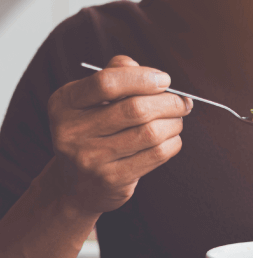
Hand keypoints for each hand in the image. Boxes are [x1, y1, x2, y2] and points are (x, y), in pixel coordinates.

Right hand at [47, 55, 192, 214]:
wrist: (76, 184)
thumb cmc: (93, 131)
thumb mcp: (92, 100)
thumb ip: (116, 75)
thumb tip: (152, 73)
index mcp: (66, 102)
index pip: (107, 83)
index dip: (142, 78)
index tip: (164, 80)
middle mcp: (73, 131)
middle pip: (135, 109)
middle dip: (169, 102)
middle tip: (181, 102)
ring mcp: (91, 158)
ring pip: (151, 133)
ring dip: (174, 123)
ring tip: (177, 120)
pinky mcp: (112, 179)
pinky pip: (157, 155)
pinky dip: (173, 143)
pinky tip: (171, 139)